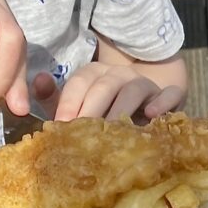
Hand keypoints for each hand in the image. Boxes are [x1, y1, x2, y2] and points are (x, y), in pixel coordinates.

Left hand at [33, 62, 185, 120]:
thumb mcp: (79, 106)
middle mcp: (120, 74)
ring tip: (111, 129)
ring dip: (121, 109)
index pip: (80, 81)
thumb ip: (55, 98)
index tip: (60, 124)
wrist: (148, 109)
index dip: (69, 102)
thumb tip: (38, 80)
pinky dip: (162, 102)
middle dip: (91, 108)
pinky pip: (169, 94)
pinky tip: (151, 115)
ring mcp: (146, 83)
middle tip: (82, 133)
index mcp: (96, 74)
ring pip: (134, 89)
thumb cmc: (106, 112)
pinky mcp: (169, 94)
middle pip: (105, 85)